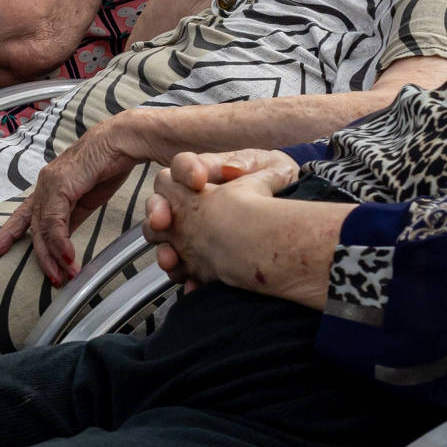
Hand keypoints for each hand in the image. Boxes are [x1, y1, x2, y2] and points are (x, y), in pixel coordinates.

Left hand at [0, 115, 158, 283]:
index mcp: (49, 186)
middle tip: (53, 280)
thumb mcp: (86, 198)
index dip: (10, 232)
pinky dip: (61, 242)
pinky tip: (68, 257)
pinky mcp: (62, 185)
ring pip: (43, 227)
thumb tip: (62, 239)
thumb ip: (71, 217)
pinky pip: (56, 221)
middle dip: (42, 257)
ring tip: (65, 275)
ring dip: (54, 255)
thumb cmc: (107, 164)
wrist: (121, 141)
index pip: (23, 214)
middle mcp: (45, 184)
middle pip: (34, 227)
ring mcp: (51, 183)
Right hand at [142, 148, 297, 284]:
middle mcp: (189, 200)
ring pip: (160, 237)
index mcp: (203, 173)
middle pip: (158, 202)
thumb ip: (249, 164)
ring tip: (172, 257)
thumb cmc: (275, 181)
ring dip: (163, 248)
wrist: (289, 214)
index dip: (184, 172)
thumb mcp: (268, 166)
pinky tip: (194, 282)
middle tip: (164, 220)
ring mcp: (189, 229)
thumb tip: (232, 169)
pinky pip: (181, 268)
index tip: (198, 182)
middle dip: (157, 210)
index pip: (181, 166)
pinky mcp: (197, 255)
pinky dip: (184, 276)